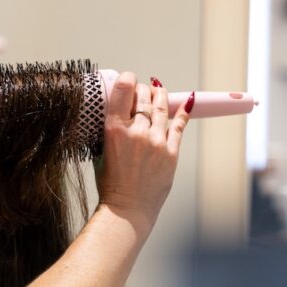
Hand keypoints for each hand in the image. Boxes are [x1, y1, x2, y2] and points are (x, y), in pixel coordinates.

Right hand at [96, 72, 191, 229]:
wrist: (127, 208)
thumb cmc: (111, 182)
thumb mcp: (101, 150)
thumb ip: (111, 128)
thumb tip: (119, 110)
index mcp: (113, 129)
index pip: (124, 89)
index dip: (128, 79)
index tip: (129, 79)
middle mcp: (136, 131)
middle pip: (143, 95)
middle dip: (142, 89)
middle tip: (141, 90)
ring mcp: (156, 141)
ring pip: (162, 106)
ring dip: (159, 95)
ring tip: (158, 90)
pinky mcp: (171, 151)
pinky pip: (179, 125)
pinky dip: (183, 111)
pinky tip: (186, 101)